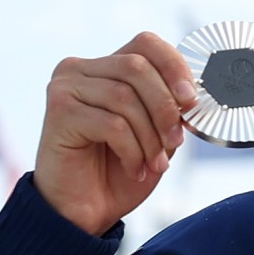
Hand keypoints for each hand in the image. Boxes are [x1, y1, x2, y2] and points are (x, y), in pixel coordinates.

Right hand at [33, 32, 198, 236]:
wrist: (83, 210)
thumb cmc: (118, 171)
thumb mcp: (155, 134)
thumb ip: (169, 108)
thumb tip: (194, 94)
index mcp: (104, 67)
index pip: (146, 44)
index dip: (175, 67)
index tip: (192, 101)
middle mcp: (79, 69)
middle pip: (137, 67)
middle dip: (165, 108)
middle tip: (175, 142)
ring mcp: (65, 88)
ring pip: (125, 97)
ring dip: (150, 137)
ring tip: (154, 163)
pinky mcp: (59, 112)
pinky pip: (112, 123)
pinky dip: (132, 150)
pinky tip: (133, 168)